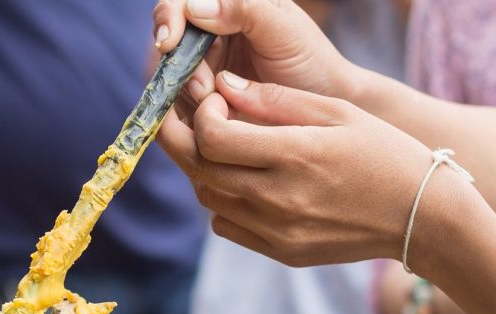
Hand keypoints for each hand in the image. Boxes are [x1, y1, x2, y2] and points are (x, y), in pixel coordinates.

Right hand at [153, 0, 358, 102]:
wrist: (326, 107)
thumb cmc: (309, 61)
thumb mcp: (281, 29)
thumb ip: (242, 9)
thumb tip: (194, 8)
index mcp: (228, 6)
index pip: (182, 4)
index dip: (169, 19)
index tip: (169, 41)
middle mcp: (210, 35)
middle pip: (170, 42)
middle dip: (181, 66)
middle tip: (204, 89)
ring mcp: (204, 70)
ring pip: (172, 77)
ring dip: (188, 93)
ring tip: (218, 105)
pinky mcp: (203, 104)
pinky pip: (180, 106)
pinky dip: (191, 114)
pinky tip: (215, 119)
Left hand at [158, 74, 473, 268]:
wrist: (421, 217)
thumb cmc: (384, 152)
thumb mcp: (336, 112)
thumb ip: (275, 98)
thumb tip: (223, 85)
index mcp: (295, 155)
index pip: (213, 136)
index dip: (202, 114)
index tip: (215, 100)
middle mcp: (279, 198)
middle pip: (200, 169)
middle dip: (183, 139)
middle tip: (189, 118)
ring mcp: (277, 231)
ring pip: (208, 197)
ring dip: (203, 169)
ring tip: (223, 147)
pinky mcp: (280, 252)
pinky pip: (226, 225)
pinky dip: (222, 201)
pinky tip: (243, 181)